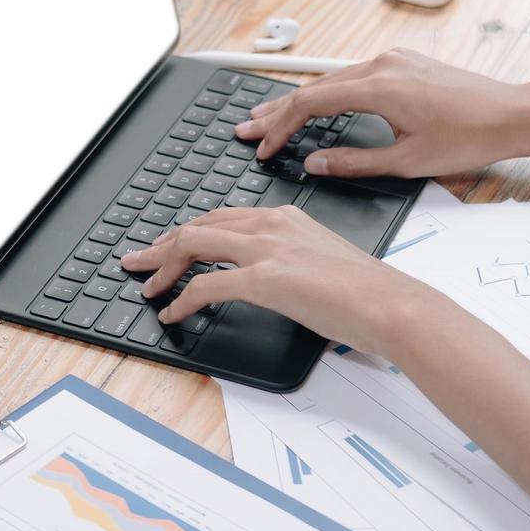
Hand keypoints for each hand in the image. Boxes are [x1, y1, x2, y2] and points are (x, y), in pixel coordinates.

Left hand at [118, 206, 424, 353]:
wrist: (391, 304)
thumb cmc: (368, 293)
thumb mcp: (323, 263)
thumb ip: (294, 264)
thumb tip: (278, 283)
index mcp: (286, 218)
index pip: (223, 218)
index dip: (189, 232)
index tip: (169, 245)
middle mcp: (272, 226)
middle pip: (200, 225)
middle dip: (162, 244)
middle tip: (138, 260)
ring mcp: (267, 250)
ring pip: (194, 244)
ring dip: (162, 265)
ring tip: (144, 284)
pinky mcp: (265, 279)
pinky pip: (206, 285)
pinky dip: (181, 298)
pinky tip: (172, 312)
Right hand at [233, 48, 529, 178]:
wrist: (511, 114)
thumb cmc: (469, 138)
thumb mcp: (407, 162)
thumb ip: (353, 162)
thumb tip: (314, 163)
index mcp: (379, 88)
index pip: (310, 104)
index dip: (280, 127)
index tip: (262, 147)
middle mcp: (381, 65)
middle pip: (313, 88)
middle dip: (277, 112)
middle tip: (245, 129)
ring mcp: (392, 60)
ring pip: (331, 81)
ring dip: (299, 101)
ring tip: (269, 118)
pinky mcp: (403, 62)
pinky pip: (351, 76)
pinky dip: (326, 93)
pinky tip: (313, 104)